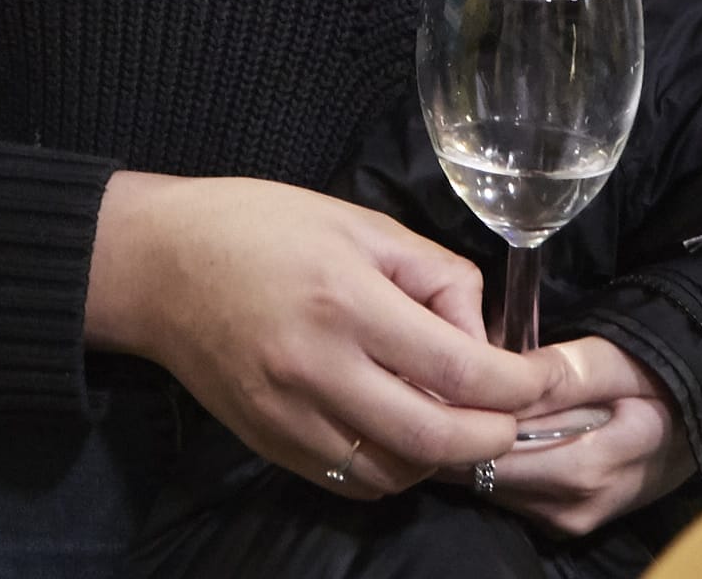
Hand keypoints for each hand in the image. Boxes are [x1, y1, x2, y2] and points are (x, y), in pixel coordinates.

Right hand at [85, 173, 553, 496]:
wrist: (157, 265)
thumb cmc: (258, 227)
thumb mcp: (357, 221)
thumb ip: (432, 275)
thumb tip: (481, 334)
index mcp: (348, 301)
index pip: (460, 370)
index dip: (519, 386)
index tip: (544, 379)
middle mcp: (319, 369)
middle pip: (437, 439)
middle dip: (495, 436)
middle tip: (512, 415)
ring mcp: (291, 416)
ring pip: (397, 473)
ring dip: (443, 459)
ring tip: (457, 422)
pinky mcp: (270, 443)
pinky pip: (352, 480)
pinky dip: (394, 469)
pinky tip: (403, 435)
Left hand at [477, 337, 694, 535]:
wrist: (701, 426)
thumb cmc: (659, 384)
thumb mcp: (616, 362)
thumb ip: (559, 371)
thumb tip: (500, 376)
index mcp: (582, 471)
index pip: (489, 454)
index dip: (465, 415)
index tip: (456, 380)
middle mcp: (569, 509)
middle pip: (480, 474)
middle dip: (466, 430)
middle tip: (461, 385)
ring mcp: (567, 523)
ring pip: (488, 486)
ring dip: (479, 446)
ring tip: (488, 400)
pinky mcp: (565, 525)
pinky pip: (509, 492)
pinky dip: (500, 460)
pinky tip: (512, 426)